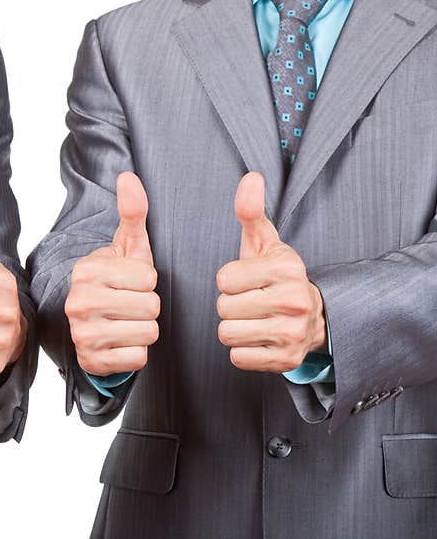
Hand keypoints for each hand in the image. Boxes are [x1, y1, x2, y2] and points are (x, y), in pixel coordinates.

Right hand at [65, 172, 159, 376]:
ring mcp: (83, 334)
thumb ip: (132, 213)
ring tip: (127, 323)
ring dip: (144, 330)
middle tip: (130, 306)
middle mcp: (79, 302)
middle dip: (148, 308)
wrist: (92, 326)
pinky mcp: (91, 361)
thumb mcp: (128, 248)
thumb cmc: (118, 284)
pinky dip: (136, 353)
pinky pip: (138, 358)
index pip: (149, 279)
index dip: (148, 283)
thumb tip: (129, 177)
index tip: (130, 284)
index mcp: (88, 271)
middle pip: (150, 307)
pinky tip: (121, 343)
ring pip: (148, 333)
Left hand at [216, 172, 326, 372]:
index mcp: (287, 269)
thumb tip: (251, 177)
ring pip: (227, 334)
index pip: (223, 280)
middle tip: (250, 302)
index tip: (247, 280)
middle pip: (224, 308)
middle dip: (230, 305)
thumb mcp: (265, 243)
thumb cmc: (277, 277)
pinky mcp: (286, 360)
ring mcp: (293, 334)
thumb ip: (251, 212)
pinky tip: (259, 338)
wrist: (315, 317)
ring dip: (234, 328)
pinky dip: (242, 350)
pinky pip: (238, 357)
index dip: (228, 280)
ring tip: (253, 319)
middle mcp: (295, 302)